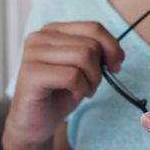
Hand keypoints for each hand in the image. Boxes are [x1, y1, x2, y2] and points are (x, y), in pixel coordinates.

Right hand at [5, 22, 124, 147]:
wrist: (36, 121)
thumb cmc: (61, 92)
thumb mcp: (85, 67)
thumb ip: (100, 53)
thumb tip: (118, 54)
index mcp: (53, 30)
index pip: (94, 28)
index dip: (112, 47)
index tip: (115, 65)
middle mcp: (40, 37)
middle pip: (91, 45)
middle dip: (99, 69)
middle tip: (90, 84)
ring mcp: (33, 53)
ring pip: (84, 57)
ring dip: (91, 80)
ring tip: (82, 89)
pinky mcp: (31, 73)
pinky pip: (72, 76)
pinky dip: (81, 89)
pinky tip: (72, 94)